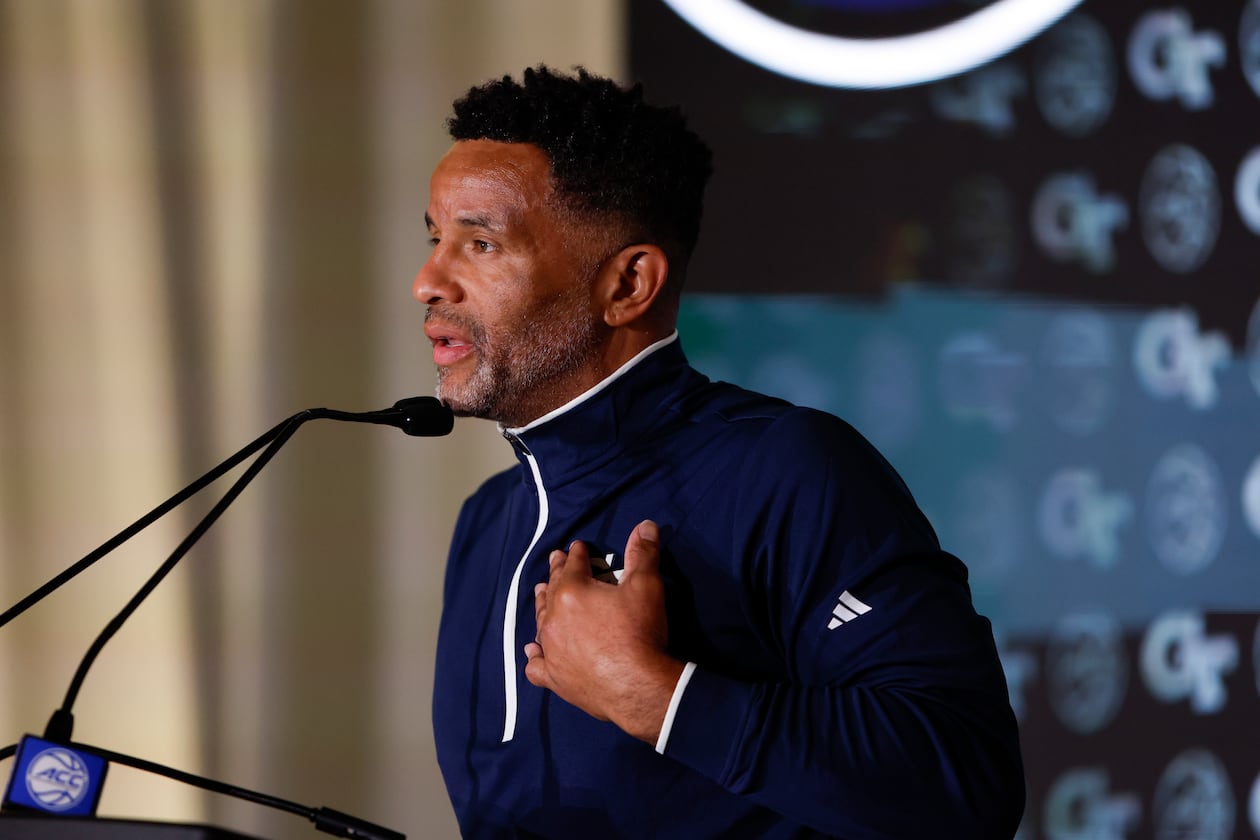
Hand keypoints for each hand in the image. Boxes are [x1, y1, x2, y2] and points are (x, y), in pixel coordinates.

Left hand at [524, 519, 685, 743]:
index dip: (577, 553)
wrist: (637, 685)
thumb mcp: (646, 586)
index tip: (578, 547)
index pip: (573, 564)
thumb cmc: (640, 633)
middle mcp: (554, 618)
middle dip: (556, 572)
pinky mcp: (554, 677)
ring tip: (543, 594)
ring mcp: (551, 648)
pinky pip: (536, 664)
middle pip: (553, 588)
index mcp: (572, 591)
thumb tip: (645, 524)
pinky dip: (535, 654)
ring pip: (540, 621)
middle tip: (556, 560)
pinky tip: (532, 650)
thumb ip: (643, 553)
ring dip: (543, 605)